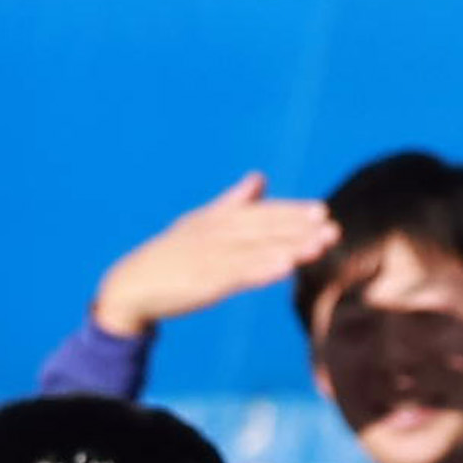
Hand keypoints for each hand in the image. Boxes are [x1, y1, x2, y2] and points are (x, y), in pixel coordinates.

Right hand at [92, 172, 339, 340]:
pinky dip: (262, 269)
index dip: (288, 211)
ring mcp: (207, 256)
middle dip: (297, 228)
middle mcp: (211, 233)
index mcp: (213, 219)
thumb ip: (233, 202)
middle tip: (332, 226)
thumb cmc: (170, 256)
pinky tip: (286, 268)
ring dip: (289, 247)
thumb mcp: (199, 223)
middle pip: (261, 229)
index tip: (321, 210)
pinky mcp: (202, 281)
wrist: (130, 285)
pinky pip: (237, 274)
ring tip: (321, 246)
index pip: (257, 213)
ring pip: (255, 249)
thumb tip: (260, 177)